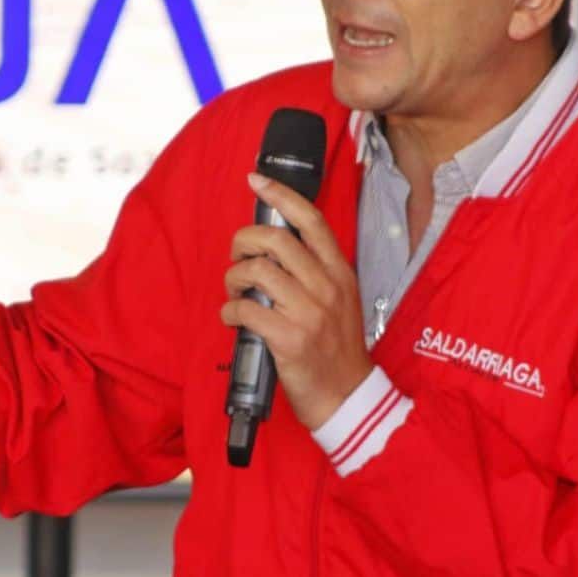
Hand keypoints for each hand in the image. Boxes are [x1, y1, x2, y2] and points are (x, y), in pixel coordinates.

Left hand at [220, 172, 371, 430]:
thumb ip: (314, 271)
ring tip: (234, 289)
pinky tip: (233, 317)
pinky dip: (230, 311)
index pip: (311, 220)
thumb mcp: (339, 299)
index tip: (256, 181)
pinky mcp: (290, 339)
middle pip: (277, 240)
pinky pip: (246, 311)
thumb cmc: (336, 347)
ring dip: (234, 277)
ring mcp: (309, 312)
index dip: (281, 195)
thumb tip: (272, 246)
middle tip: (237, 254)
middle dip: (244, 240)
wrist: (347, 395)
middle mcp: (327, 286)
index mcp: (339, 272)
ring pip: (257, 272)